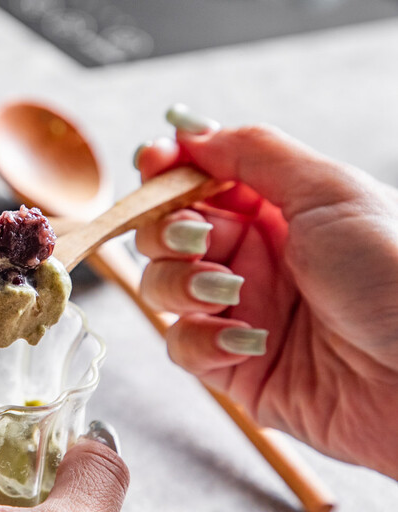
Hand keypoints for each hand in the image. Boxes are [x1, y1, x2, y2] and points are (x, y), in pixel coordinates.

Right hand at [134, 104, 397, 478]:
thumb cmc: (395, 275)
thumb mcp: (329, 192)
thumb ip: (253, 153)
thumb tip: (190, 129)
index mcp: (275, 211)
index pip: (197, 183)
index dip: (168, 171)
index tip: (153, 162)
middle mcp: (251, 259)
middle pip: (164, 234)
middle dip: (167, 231)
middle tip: (199, 237)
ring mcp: (238, 312)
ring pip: (161, 288)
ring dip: (180, 284)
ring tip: (227, 292)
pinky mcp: (234, 367)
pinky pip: (182, 347)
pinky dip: (201, 341)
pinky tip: (246, 342)